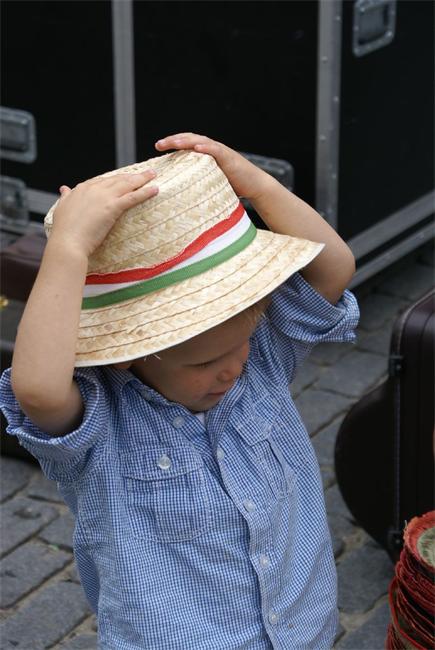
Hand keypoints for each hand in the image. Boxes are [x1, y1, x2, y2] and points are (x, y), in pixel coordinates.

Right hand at [50, 170, 158, 257]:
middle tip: (145, 172)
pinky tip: (155, 189)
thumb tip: (64, 188)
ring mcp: (103, 197)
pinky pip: (132, 197)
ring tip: (153, 175)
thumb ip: (65, 198)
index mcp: (81, 189)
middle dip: (131, 175)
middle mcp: (93, 189)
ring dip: (142, 178)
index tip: (124, 178)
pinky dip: (145, 192)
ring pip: (126, 184)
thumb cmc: (64, 232)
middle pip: (117, 179)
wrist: (67, 243)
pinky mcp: (112, 207)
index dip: (115, 179)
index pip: (102, 180)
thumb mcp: (61, 209)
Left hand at [155, 133, 272, 200]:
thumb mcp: (210, 182)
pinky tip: (197, 147)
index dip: (172, 143)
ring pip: (200, 141)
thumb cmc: (233, 186)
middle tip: (159, 144)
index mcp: (205, 154)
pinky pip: (216, 150)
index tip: (158, 147)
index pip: (186, 144)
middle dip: (173, 140)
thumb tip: (181, 194)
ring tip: (173, 142)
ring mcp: (220, 152)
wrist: (255, 185)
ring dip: (186, 141)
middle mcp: (211, 149)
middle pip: (189, 139)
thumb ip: (198, 182)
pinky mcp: (229, 157)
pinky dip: (207, 147)